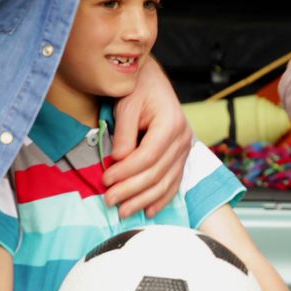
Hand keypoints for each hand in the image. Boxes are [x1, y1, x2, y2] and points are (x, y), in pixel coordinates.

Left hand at [105, 59, 191, 217]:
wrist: (153, 80)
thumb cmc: (138, 88)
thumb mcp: (127, 103)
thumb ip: (124, 133)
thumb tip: (118, 161)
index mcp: (171, 123)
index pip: (147, 157)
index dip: (126, 172)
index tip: (105, 179)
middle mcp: (183, 138)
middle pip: (157, 173)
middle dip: (131, 190)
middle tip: (109, 200)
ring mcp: (185, 149)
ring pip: (166, 182)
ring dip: (144, 200)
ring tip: (124, 211)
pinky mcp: (181, 156)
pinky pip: (174, 182)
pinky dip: (162, 198)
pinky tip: (149, 210)